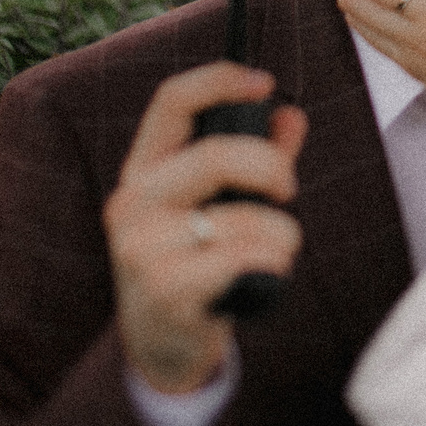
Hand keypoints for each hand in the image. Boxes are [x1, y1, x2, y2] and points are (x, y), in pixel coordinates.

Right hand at [102, 62, 307, 394]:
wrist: (160, 345)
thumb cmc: (196, 262)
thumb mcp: (216, 204)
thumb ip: (256, 159)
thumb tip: (292, 115)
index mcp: (143, 170)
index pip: (171, 102)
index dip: (219, 80)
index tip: (265, 82)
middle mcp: (133, 203)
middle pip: (217, 154)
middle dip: (273, 167)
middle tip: (288, 189)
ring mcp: (142, 249)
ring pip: (244, 217)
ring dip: (282, 234)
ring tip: (273, 252)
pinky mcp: (166, 291)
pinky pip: (245, 260)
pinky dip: (272, 265)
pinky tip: (262, 280)